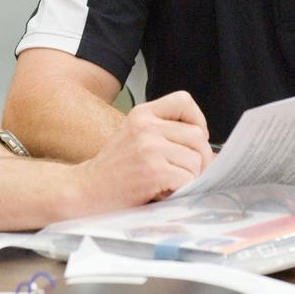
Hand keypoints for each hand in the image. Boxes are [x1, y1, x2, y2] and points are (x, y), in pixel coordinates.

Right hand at [73, 91, 213, 211]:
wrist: (84, 191)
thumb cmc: (112, 170)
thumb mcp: (134, 138)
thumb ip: (165, 135)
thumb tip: (210, 151)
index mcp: (142, 114)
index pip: (184, 101)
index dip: (197, 120)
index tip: (194, 138)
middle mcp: (146, 126)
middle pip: (197, 135)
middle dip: (200, 158)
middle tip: (188, 172)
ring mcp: (149, 148)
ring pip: (196, 160)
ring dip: (189, 177)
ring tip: (170, 183)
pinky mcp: (154, 171)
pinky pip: (188, 179)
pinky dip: (182, 190)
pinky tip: (164, 192)